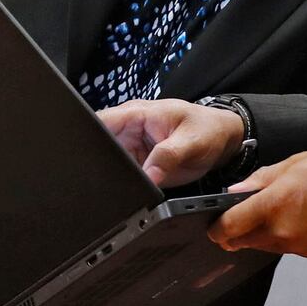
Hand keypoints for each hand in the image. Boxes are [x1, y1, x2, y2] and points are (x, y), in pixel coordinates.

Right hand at [98, 99, 243, 187]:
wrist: (223, 141)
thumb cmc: (208, 130)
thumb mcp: (191, 141)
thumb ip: (169, 156)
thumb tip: (148, 176)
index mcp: (137, 114)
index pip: (100, 121)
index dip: (87, 137)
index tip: (84, 157)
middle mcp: (129, 130)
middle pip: (99, 145)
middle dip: (97, 162)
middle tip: (103, 179)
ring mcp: (132, 148)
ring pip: (108, 163)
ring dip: (110, 175)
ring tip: (117, 186)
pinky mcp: (138, 164)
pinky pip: (122, 174)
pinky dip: (122, 182)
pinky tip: (126, 191)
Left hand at [209, 151, 306, 256]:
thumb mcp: (294, 163)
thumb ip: (261, 179)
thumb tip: (236, 191)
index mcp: (274, 205)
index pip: (230, 226)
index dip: (216, 228)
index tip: (212, 225)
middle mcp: (282, 231)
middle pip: (243, 241)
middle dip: (236, 232)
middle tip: (240, 216)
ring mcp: (297, 245)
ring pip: (264, 245)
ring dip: (260, 233)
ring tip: (277, 210)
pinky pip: (286, 247)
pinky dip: (283, 236)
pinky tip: (298, 218)